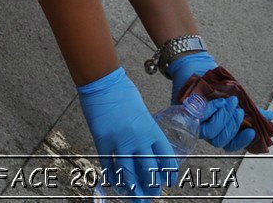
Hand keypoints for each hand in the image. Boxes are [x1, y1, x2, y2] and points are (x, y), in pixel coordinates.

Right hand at [78, 68, 179, 199]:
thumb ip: (145, 130)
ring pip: (128, 174)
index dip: (169, 172)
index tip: (169, 181)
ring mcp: (119, 142)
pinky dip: (113, 179)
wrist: (103, 82)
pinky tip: (116, 186)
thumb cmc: (123, 92)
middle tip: (152, 195)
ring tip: (136, 198)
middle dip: (152, 187)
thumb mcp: (142, 111)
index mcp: (151, 130)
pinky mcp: (103, 142)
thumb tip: (147, 145)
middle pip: (148, 171)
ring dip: (133, 189)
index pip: (166, 157)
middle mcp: (138, 139)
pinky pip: (109, 166)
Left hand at [168, 53, 272, 151]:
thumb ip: (251, 109)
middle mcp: (208, 131)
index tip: (251, 131)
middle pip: (221, 139)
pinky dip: (211, 110)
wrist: (198, 69)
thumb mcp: (237, 97)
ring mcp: (196, 124)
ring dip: (223, 117)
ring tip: (228, 102)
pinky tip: (217, 101)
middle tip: (238, 109)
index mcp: (221, 130)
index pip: (232, 145)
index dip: (242, 142)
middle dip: (232, 125)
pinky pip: (199, 119)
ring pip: (211, 132)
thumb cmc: (217, 86)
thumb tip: (271, 117)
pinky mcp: (186, 114)